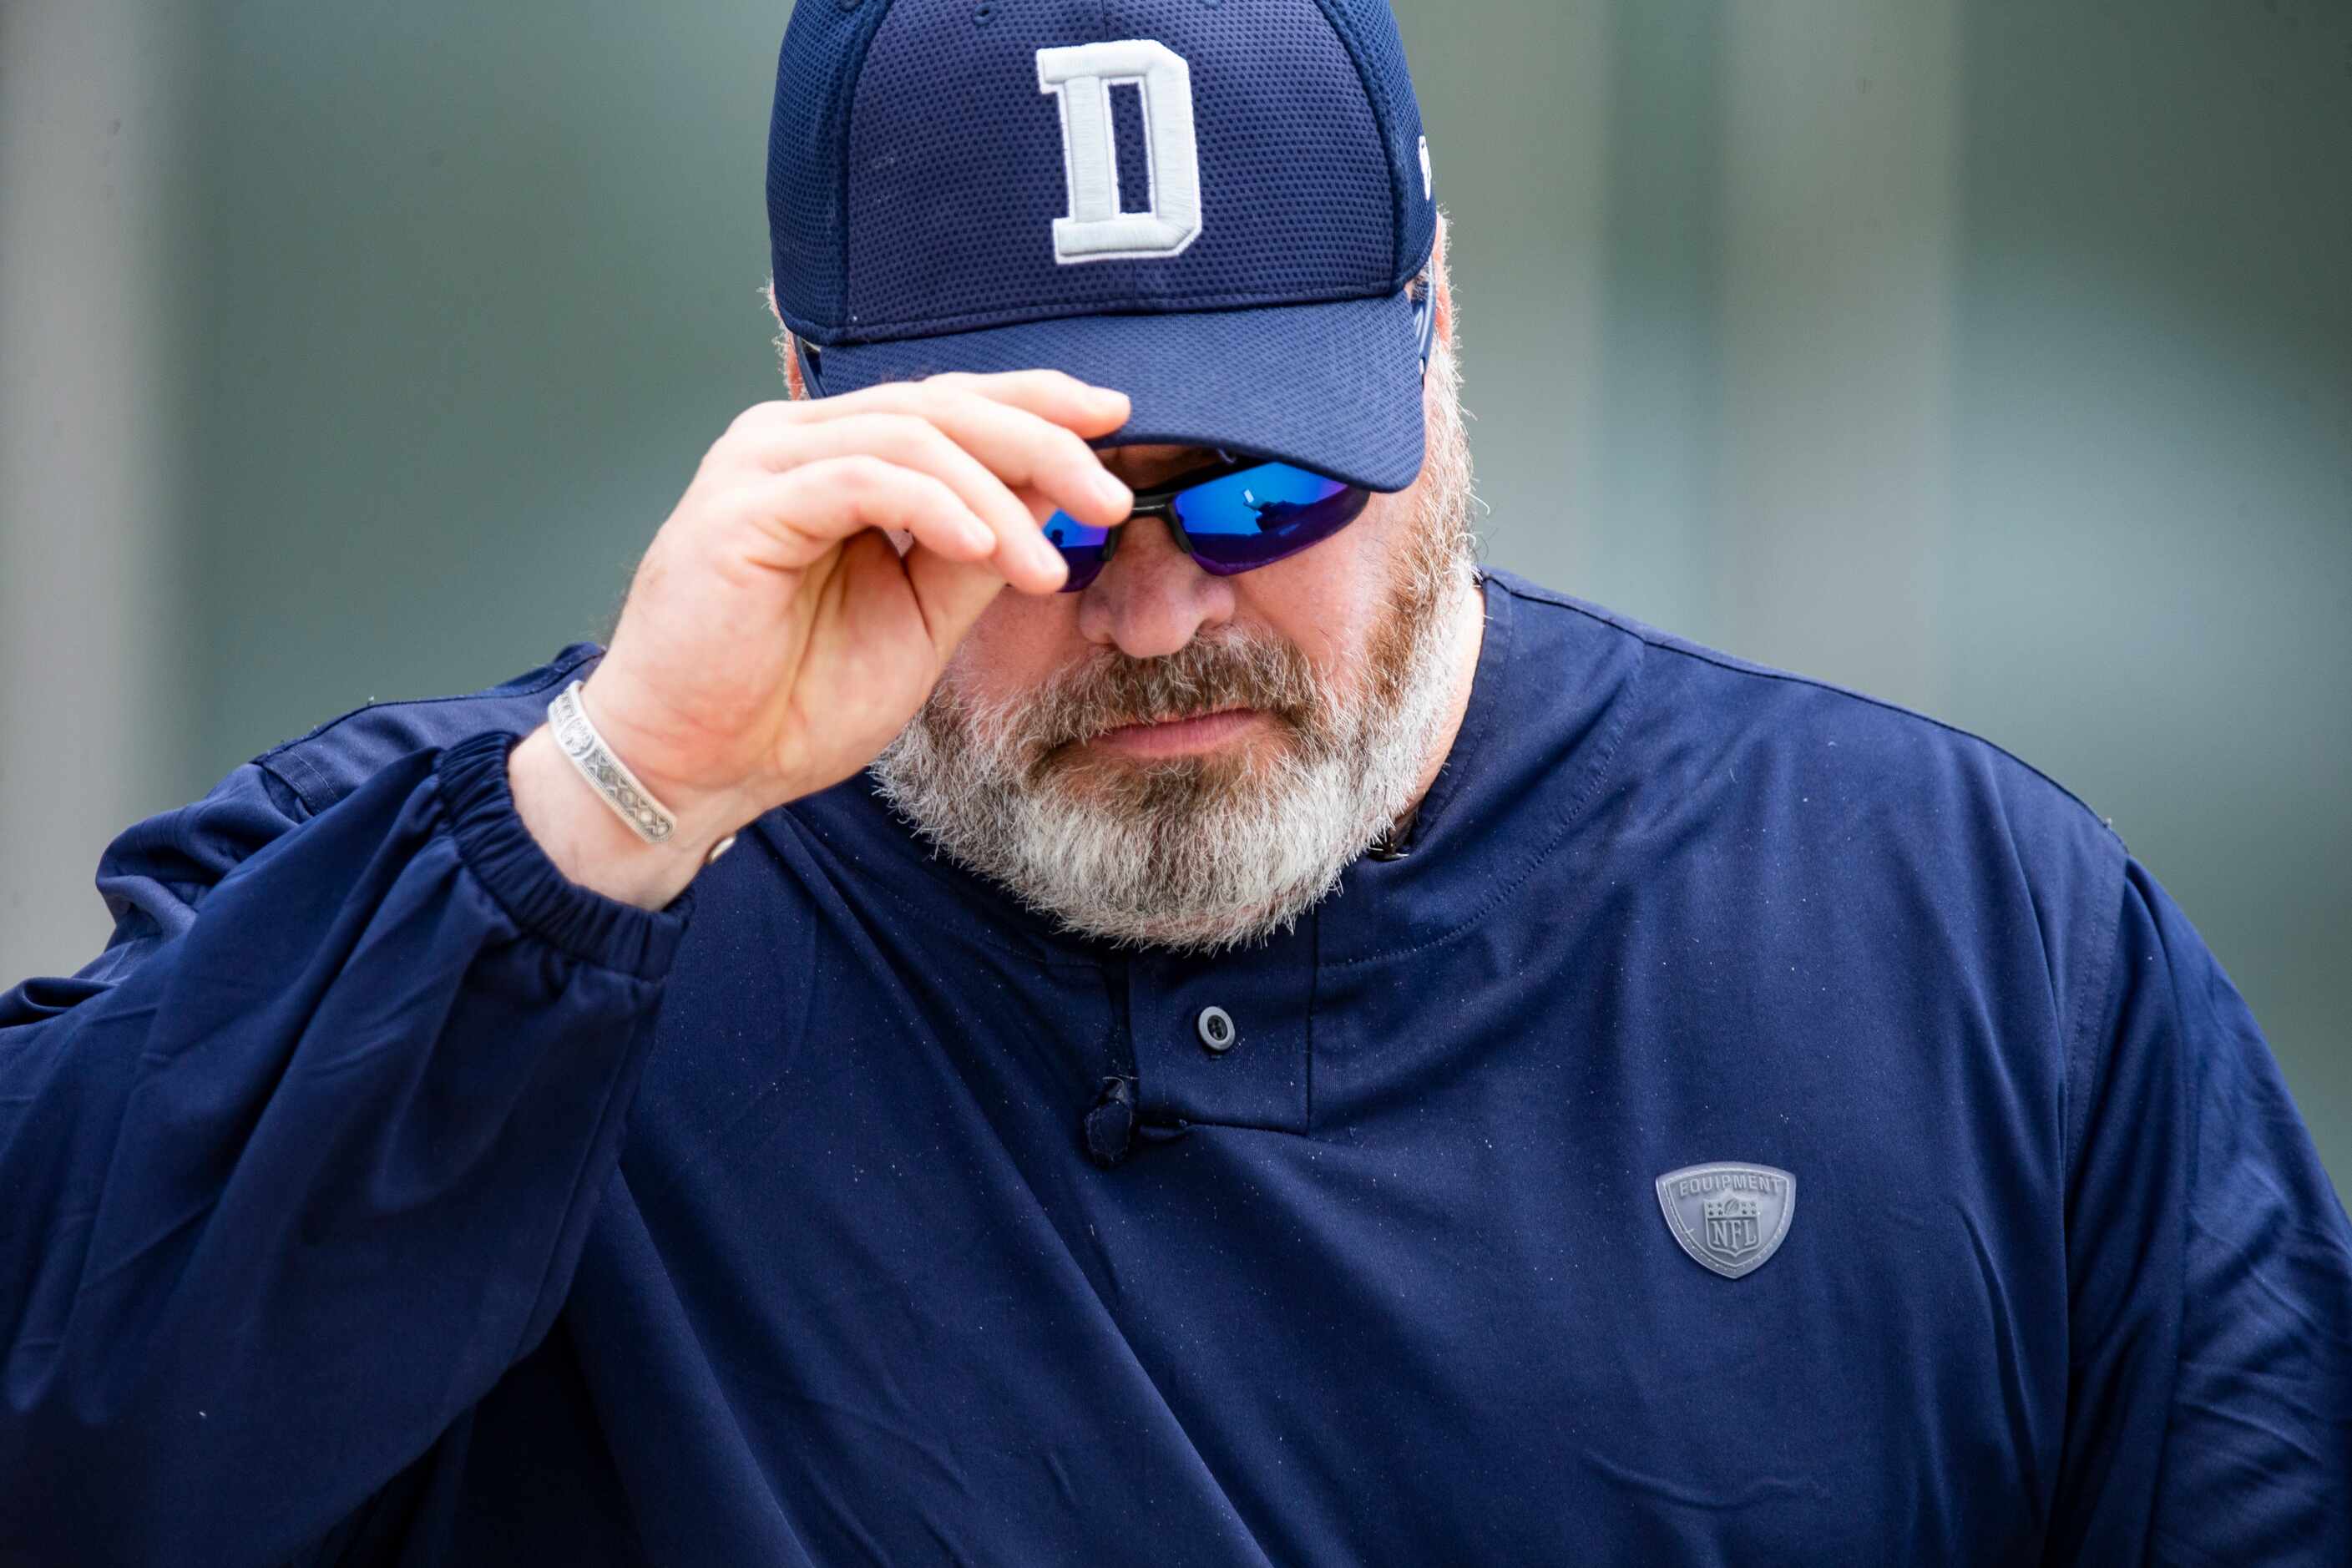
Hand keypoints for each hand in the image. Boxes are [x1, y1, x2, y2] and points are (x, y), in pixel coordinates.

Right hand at [509, 371, 1133, 907]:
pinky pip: (862, 479)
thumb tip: (1057, 495)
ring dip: (998, 498)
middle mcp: (795, 442)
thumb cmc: (789, 700)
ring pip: (912, 437)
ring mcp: (763, 465)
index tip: (1115, 423)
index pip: (950, 403)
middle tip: (1109, 498)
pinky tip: (983, 547)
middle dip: (1041, 444)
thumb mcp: (919, 618)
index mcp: (836, 456)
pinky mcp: (742, 507)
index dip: (1036, 403)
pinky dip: (935, 507)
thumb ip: (977, 551)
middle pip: (942, 406)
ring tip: (1048, 566)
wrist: (694, 768)